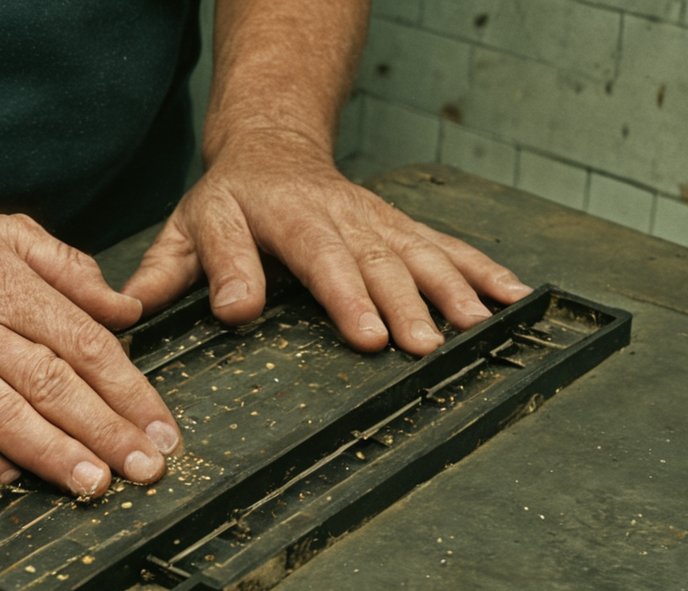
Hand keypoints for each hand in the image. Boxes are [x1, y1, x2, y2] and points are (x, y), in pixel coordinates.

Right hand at [0, 207, 182, 503]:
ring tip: (89, 483)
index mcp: (2, 285)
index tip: (158, 425)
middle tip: (142, 468)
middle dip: (103, 432)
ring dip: (48, 456)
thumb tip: (124, 308)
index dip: (127, 388)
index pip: (80, 343)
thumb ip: (66, 266)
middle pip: (49, 387)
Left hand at [122, 131, 533, 354]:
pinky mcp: (399, 228)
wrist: (273, 147)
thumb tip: (187, 310)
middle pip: (373, 260)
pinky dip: (482, 270)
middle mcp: (336, 217)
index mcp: (281, 217)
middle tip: (421, 346)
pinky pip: (446, 246)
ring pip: (418, 253)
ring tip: (475, 330)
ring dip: (451, 291)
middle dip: (403, 303)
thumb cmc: (228, 200)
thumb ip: (173, 270)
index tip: (365, 334)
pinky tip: (513, 297)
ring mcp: (374, 222)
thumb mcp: (188, 227)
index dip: (342, 295)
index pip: (314, 256)